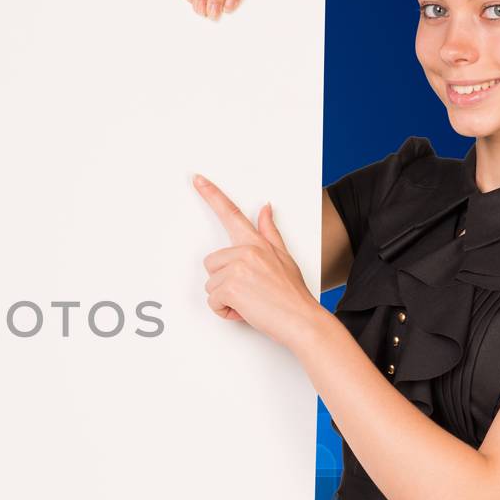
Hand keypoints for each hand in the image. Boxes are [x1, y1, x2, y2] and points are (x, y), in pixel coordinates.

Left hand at [190, 172, 320, 348]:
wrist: (302, 320)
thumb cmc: (292, 294)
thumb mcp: (284, 257)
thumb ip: (269, 232)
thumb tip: (265, 208)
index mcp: (256, 243)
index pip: (231, 214)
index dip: (212, 195)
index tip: (197, 180)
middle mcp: (245, 251)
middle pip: (212, 263)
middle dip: (224, 281)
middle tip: (249, 292)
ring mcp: (237, 267)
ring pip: (210, 284)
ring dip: (225, 298)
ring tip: (250, 302)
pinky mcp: (230, 286)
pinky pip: (212, 300)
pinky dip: (224, 311)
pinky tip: (244, 310)